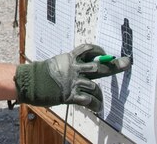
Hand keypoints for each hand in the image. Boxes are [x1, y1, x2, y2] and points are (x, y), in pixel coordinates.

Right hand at [14, 43, 131, 112]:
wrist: (30, 82)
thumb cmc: (43, 73)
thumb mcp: (58, 63)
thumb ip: (72, 65)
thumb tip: (86, 66)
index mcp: (70, 58)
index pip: (88, 49)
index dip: (99, 50)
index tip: (106, 52)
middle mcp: (74, 68)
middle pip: (99, 66)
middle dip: (114, 65)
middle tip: (126, 63)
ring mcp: (73, 82)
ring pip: (95, 87)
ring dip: (99, 95)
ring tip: (99, 100)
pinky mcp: (71, 95)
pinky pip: (89, 101)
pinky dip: (95, 105)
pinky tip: (96, 108)